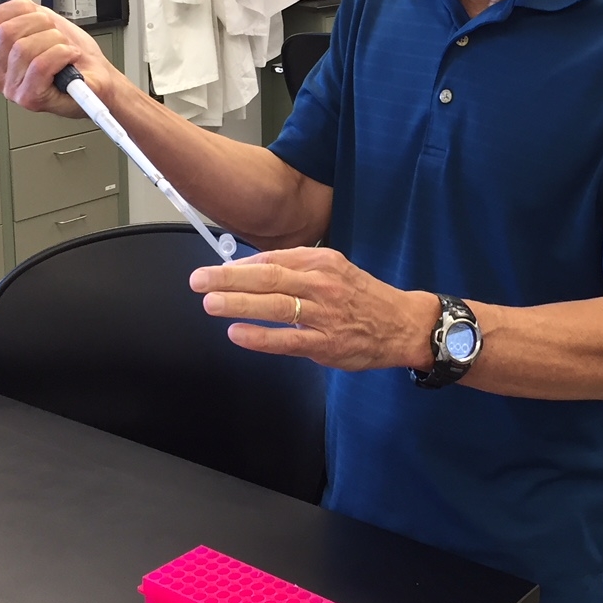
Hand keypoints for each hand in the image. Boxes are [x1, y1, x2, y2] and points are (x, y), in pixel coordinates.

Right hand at [0, 0, 122, 117]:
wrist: (97, 79)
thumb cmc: (74, 59)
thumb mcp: (48, 26)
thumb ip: (26, 11)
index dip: (18, 7)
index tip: (37, 12)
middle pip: (7, 32)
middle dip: (41, 24)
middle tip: (56, 33)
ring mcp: (12, 88)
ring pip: (25, 48)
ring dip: (55, 41)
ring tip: (65, 49)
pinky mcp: (29, 98)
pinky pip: (40, 65)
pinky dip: (62, 55)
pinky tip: (70, 58)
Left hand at [190, 247, 437, 371]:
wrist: (403, 323)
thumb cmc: (363, 298)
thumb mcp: (335, 270)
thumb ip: (298, 270)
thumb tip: (252, 271)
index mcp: (321, 262)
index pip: (272, 259)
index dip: (238, 266)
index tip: (214, 271)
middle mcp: (321, 284)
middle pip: (267, 277)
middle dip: (228, 279)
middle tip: (199, 281)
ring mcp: (324, 314)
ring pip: (275, 305)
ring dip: (238, 304)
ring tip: (210, 304)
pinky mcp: (326, 343)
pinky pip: (287, 340)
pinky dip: (260, 337)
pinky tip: (237, 334)